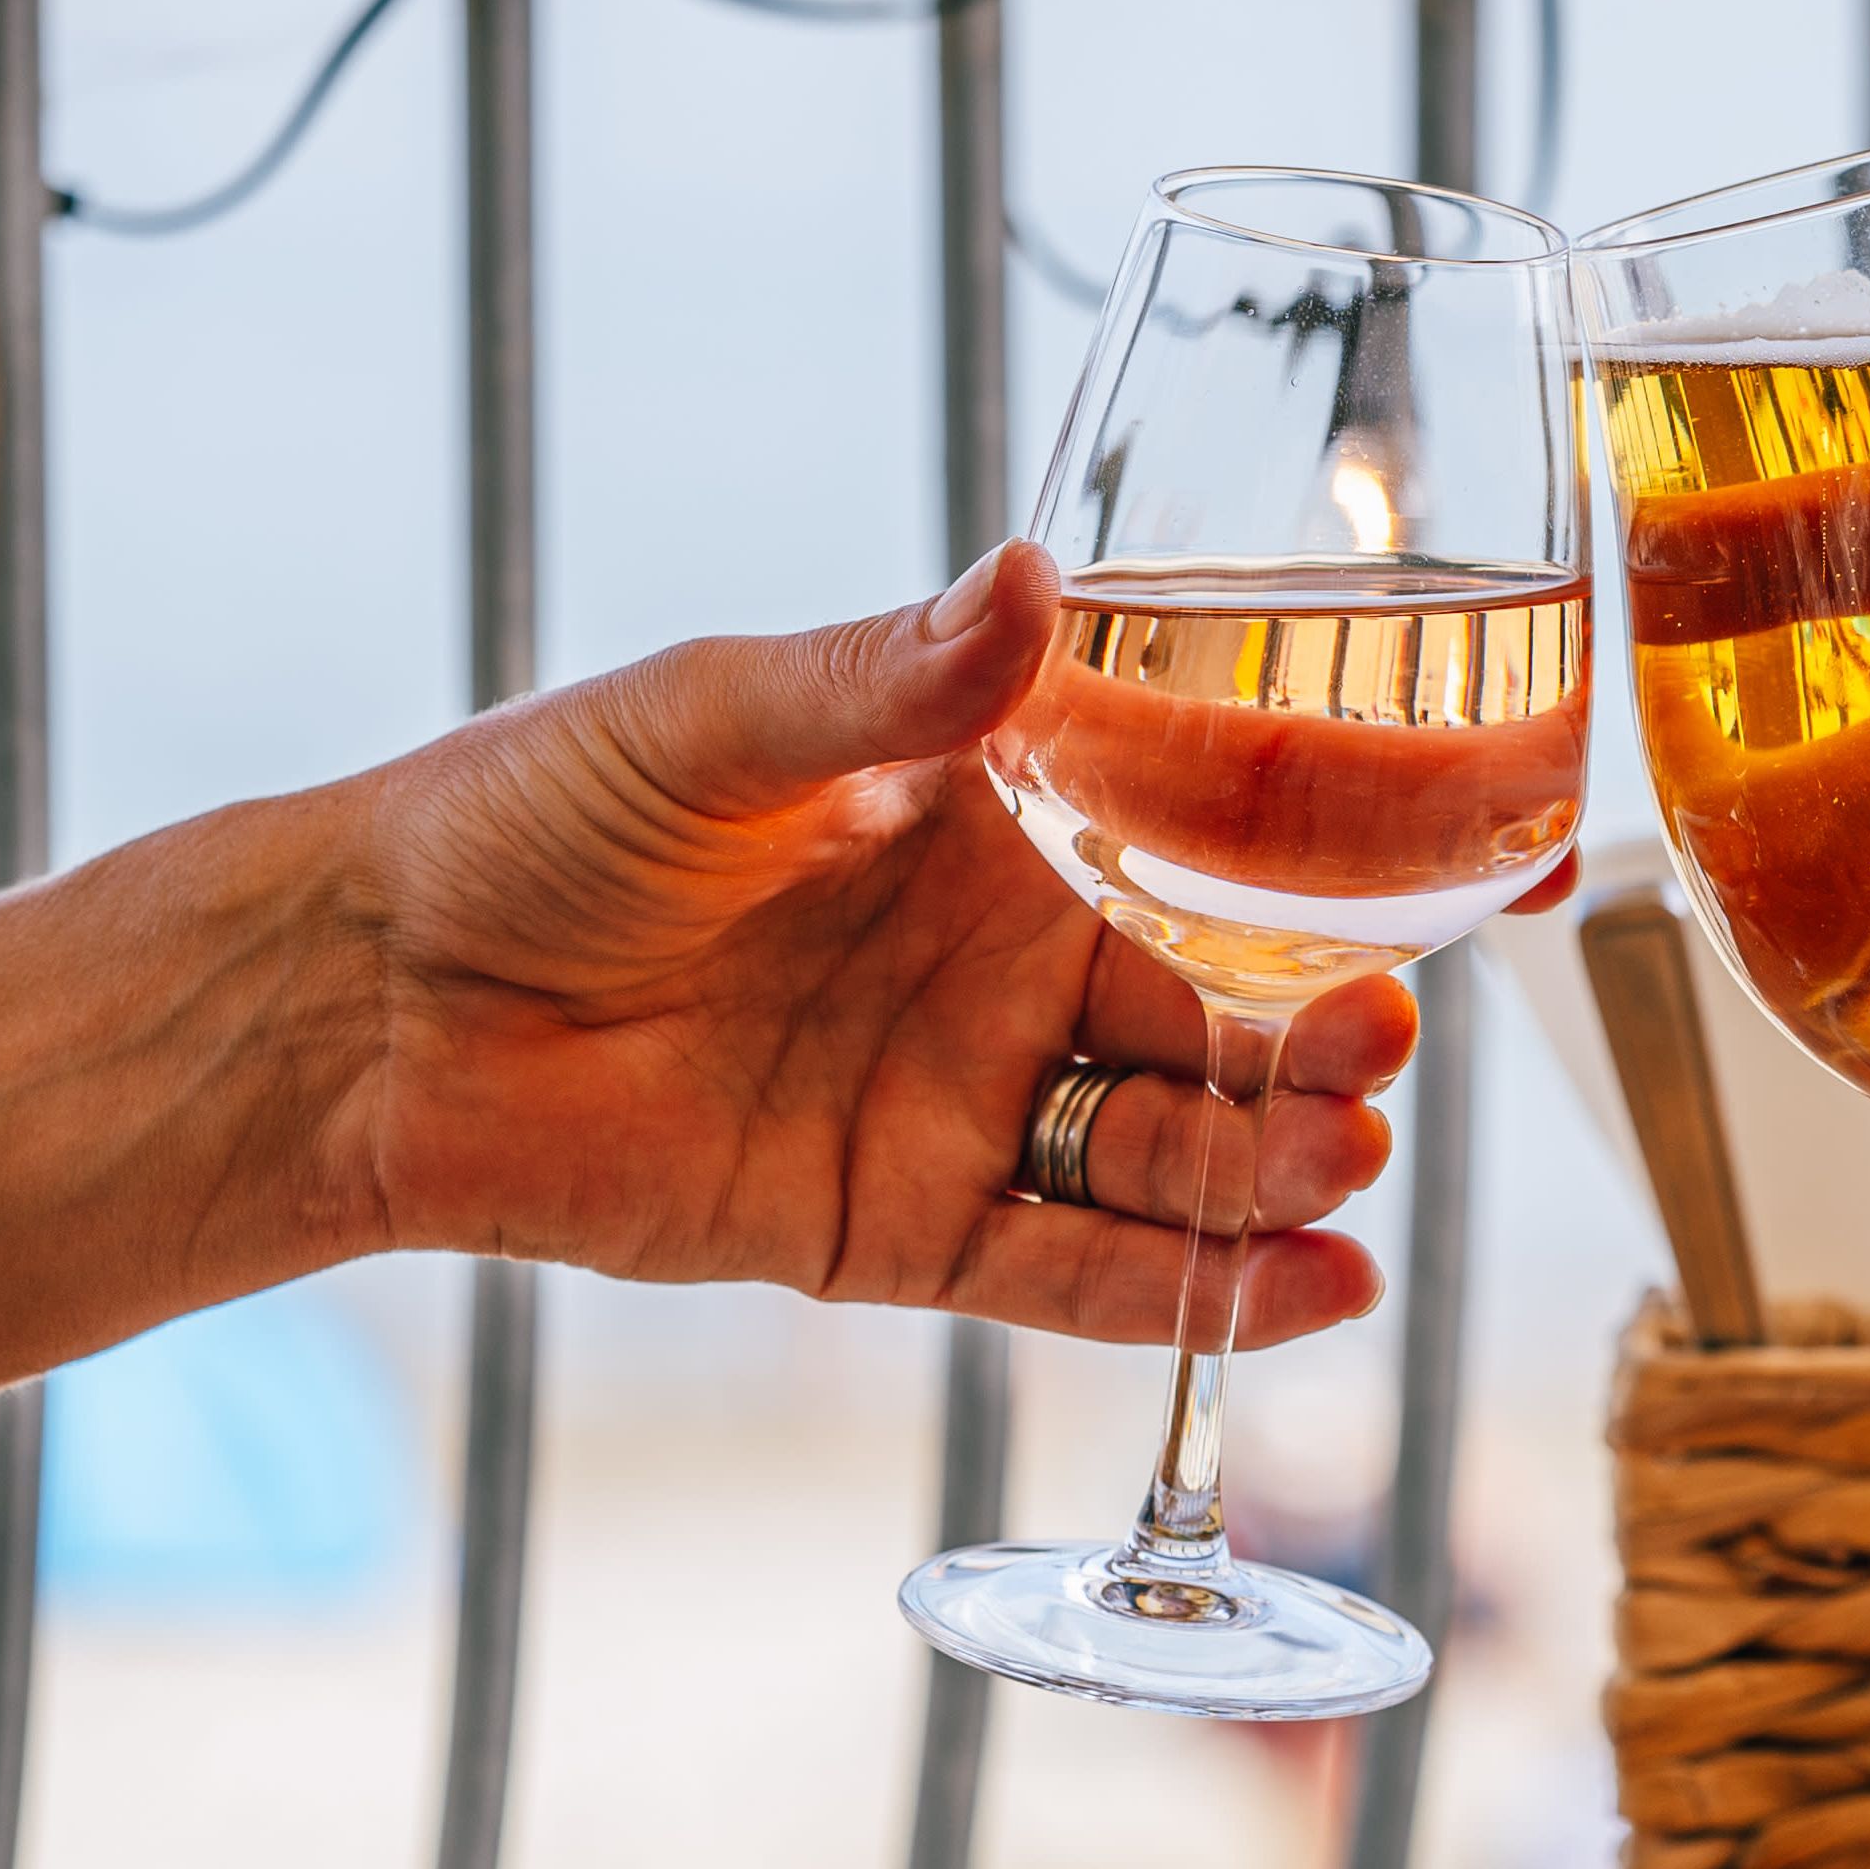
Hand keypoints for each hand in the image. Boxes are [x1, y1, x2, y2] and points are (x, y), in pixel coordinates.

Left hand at [347, 542, 1411, 1346]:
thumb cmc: (538, 815)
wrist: (376, 998)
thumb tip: (1035, 577)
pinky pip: (1073, 1267)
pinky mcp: (900, 1230)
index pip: (1215, 828)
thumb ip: (892, 675)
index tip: (1493, 861)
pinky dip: (1191, 1291)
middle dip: (1325, 1035)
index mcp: (994, 807)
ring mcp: (963, 1097)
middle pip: (1220, 1005)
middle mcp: (1007, 954)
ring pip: (1169, 1146)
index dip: (1350, 852)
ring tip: (1345, 1162)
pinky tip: (1305, 1288)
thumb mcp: (721, 718)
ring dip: (1274, 1163)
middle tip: (1384, 1042)